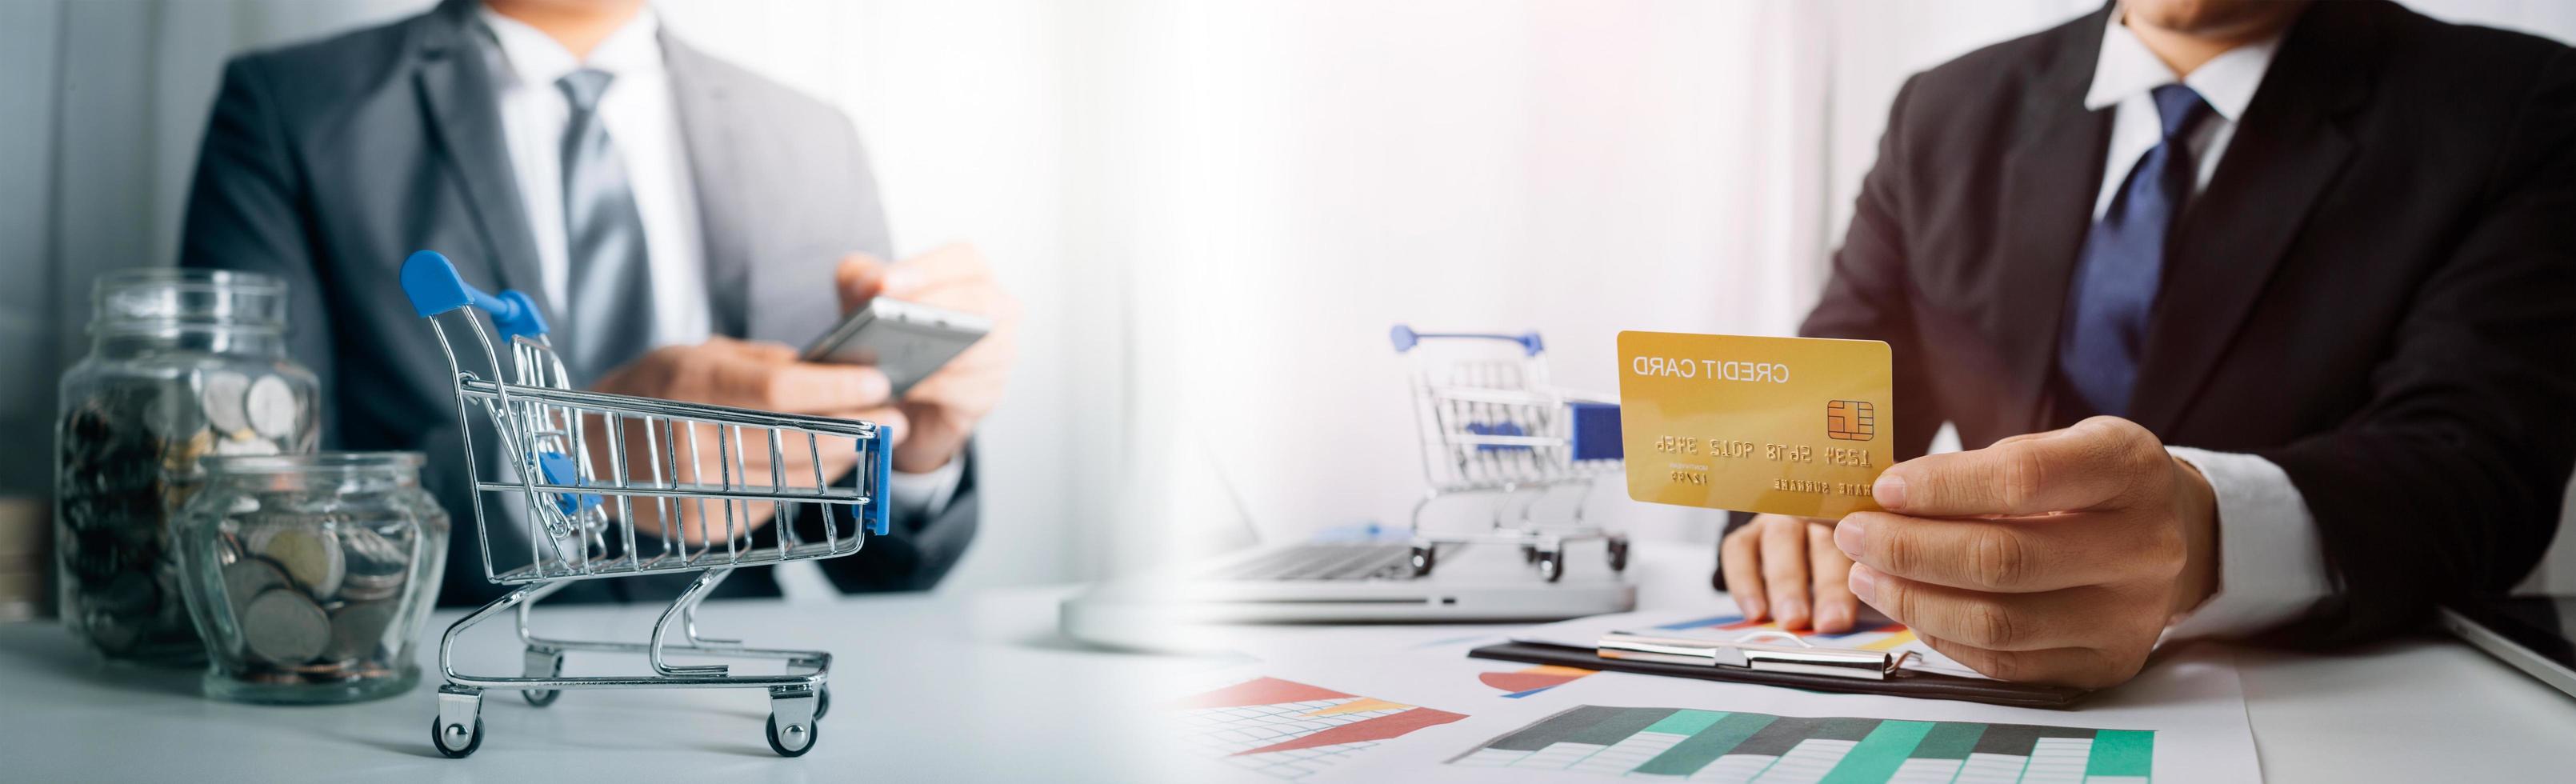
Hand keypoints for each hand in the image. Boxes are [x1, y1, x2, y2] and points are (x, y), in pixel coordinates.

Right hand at [587, 337, 906, 541]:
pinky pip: (772, 505)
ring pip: (792, 480)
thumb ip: (767, 363)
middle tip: (892, 421)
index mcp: (689, 384)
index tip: (879, 384)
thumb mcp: (701, 354)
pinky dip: (803, 487)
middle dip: (856, 430)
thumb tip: (836, 371)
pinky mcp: (701, 525)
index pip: (780, 391)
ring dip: (841, 463)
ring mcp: (692, 489)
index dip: (838, 391)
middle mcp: (687, 439)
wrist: (588, 451)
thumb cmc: (653, 391)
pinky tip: (823, 469)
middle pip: (795, 440)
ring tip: (869, 444)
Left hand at [835, 244, 1020, 472]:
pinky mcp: (989, 393)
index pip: (963, 260)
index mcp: (970, 275)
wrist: (896, 388)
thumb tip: (877, 282)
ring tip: (890, 358)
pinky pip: (968, 390)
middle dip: (935, 308)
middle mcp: (997, 309)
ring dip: (933, 355)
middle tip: (890, 320)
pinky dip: (933, 388)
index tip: (886, 284)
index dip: (927, 269)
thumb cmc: (889, 332)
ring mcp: (999, 353)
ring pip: (979, 350)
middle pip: (981, 301)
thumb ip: (862, 276)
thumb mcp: (863, 296)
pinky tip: (904, 387)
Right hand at [1720, 514, 1860, 632]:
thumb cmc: (1833, 573)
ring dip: (1786, 583)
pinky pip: (1739, 548)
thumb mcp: (1858, 578)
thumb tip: (1864, 623)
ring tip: (1792, 619)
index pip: (1861, 546)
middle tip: (1825, 622)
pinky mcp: (1747, 533)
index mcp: (1857, 525)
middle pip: (1824, 540)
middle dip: (1826, 585)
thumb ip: (1868, 592)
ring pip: (1781, 540)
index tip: (1841, 619)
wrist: (1792, 558)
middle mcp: (1818, 514)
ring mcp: (1779, 521)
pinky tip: (1755, 611)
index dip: (1851, 582)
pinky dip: (1744, 581)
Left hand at [1834, 416, 2219, 687]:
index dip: (1940, 486)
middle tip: (1855, 534)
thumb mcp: (2060, 445)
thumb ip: (1983, 468)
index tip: (1883, 488)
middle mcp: (2142, 547)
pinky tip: (1913, 608)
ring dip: (1914, 600)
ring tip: (1867, 574)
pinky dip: (1944, 636)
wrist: (2178, 536)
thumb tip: (1884, 501)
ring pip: (1999, 622)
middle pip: (2004, 559)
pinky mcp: (2106, 664)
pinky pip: (2006, 663)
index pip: (2021, 478)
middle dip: (1909, 548)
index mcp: (2129, 469)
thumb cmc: (2097, 485)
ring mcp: (2129, 615)